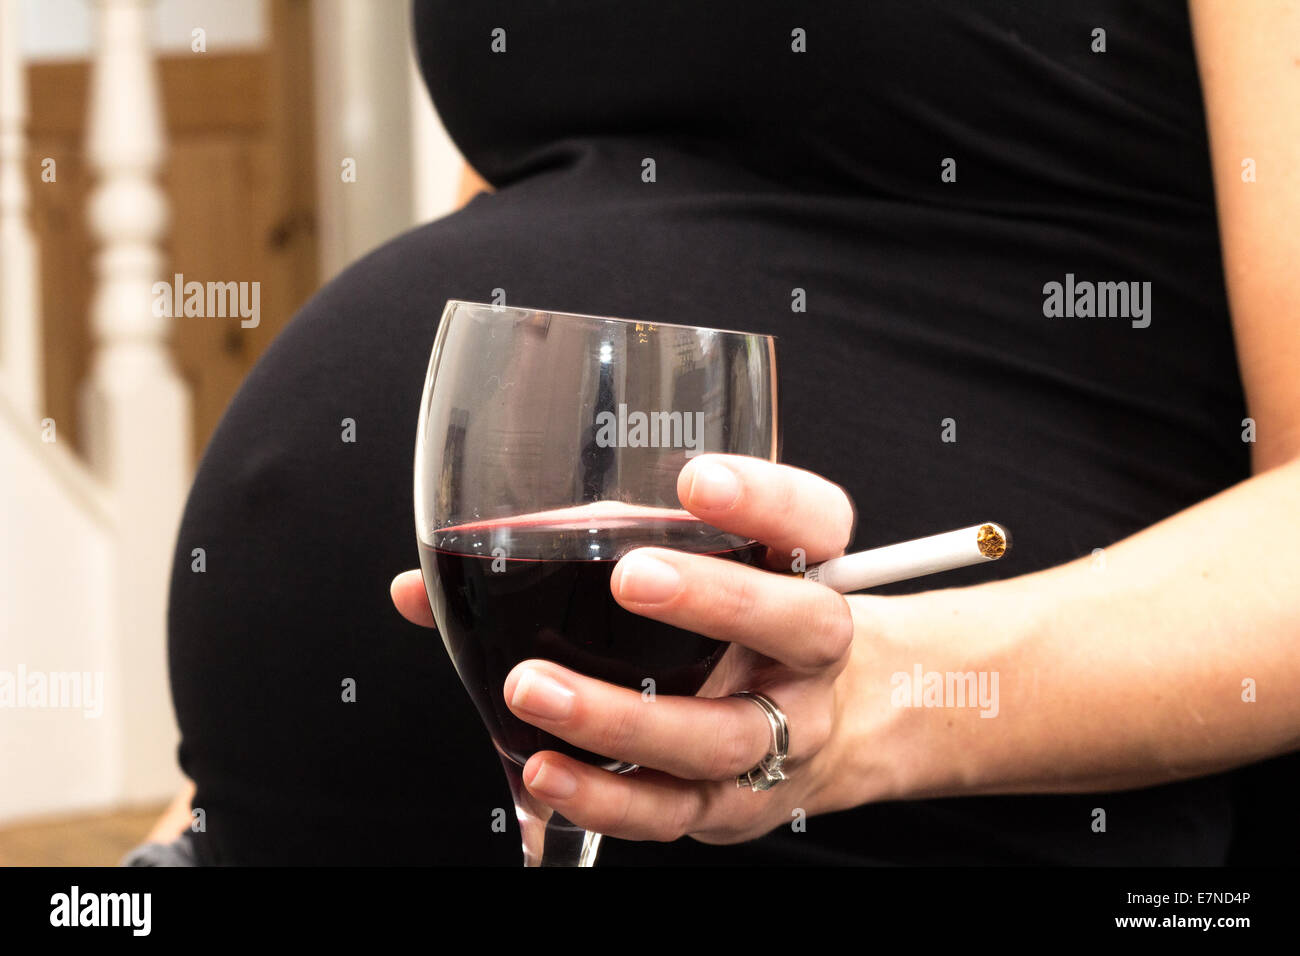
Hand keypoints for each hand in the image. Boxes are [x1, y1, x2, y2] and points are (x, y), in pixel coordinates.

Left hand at [391, 454, 863, 843]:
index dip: (766, 500)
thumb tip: (419, 587)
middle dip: (718, 599)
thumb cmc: (723, 624)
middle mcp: (807, 651)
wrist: (815, 723)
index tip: (696, 480)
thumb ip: (565, 555)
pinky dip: (610, 798)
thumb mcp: (676, 565)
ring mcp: (781, 733)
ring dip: (627, 717)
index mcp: (802, 569)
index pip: (815, 522)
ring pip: (724, 734)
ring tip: (536, 688)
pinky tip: (547, 774)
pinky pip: (677, 809)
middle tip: (635, 577)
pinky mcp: (735, 802)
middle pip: (796, 622)